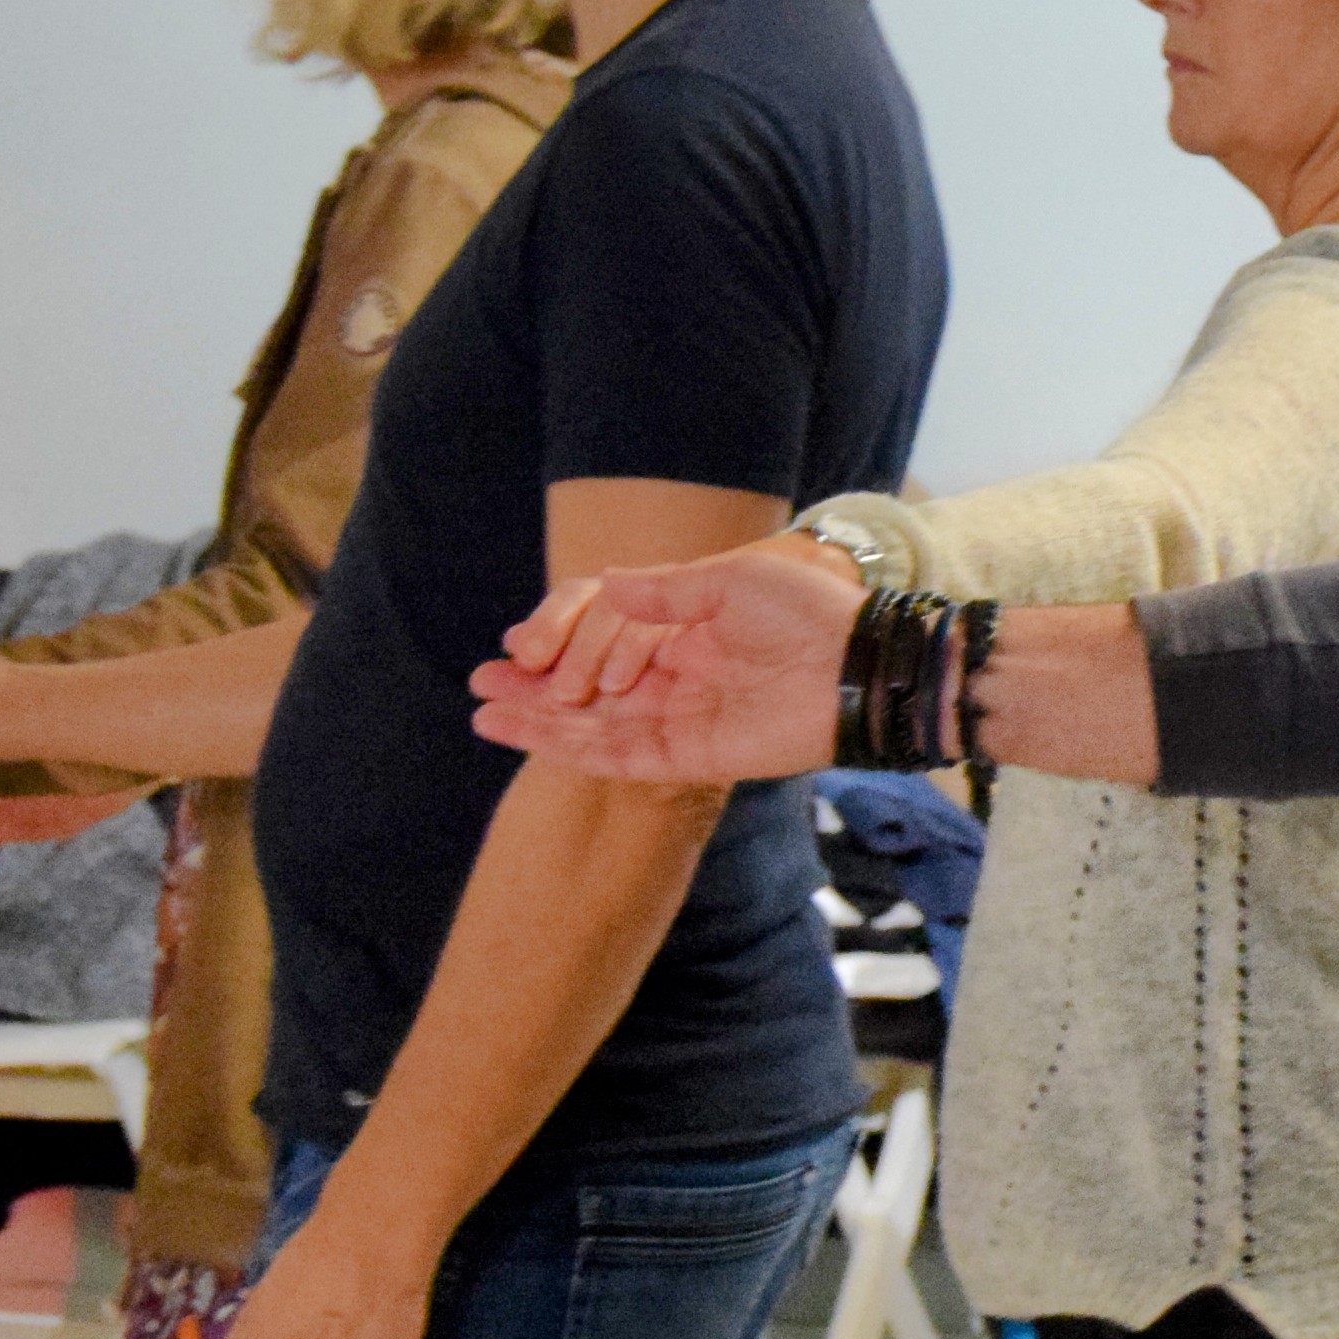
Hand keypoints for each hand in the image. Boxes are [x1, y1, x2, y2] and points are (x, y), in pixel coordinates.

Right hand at [471, 537, 854, 781]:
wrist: (857, 662)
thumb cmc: (808, 611)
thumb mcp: (730, 580)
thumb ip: (665, 590)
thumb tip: (605, 584)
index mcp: (688, 633)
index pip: (608, 640)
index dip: (564, 641)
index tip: (522, 644)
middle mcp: (679, 679)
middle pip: (591, 690)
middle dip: (536, 688)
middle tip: (481, 682)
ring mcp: (683, 721)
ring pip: (596, 727)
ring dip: (539, 721)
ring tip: (482, 710)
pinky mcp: (693, 757)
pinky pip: (622, 756)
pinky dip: (574, 747)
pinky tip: (530, 732)